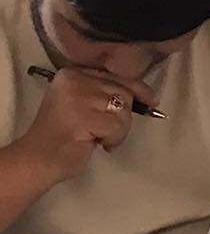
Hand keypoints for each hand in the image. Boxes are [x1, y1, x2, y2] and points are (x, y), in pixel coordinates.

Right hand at [15, 65, 158, 182]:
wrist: (36, 160)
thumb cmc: (63, 135)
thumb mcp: (83, 104)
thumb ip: (104, 93)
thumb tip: (144, 94)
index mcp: (72, 73)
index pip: (116, 76)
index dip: (136, 89)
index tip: (150, 100)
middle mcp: (75, 79)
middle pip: (124, 92)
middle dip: (122, 115)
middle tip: (104, 131)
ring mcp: (79, 96)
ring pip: (124, 109)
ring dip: (118, 129)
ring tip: (96, 137)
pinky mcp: (84, 116)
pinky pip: (118, 126)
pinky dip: (113, 139)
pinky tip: (94, 143)